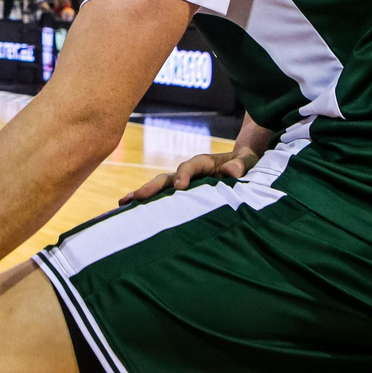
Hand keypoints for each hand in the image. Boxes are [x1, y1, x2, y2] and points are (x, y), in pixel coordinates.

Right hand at [119, 147, 262, 204]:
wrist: (240, 163)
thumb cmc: (245, 163)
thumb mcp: (248, 161)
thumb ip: (241, 165)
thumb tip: (231, 171)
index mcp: (204, 162)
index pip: (190, 166)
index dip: (184, 174)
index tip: (179, 186)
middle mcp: (188, 172)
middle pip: (167, 177)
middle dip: (152, 186)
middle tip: (139, 197)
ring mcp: (182, 183)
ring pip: (159, 187)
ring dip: (142, 194)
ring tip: (123, 203)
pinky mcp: (180, 194)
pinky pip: (162, 198)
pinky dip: (147, 203)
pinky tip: (129, 211)